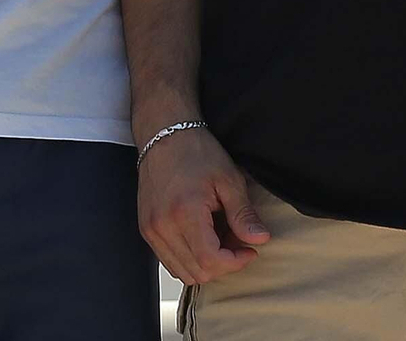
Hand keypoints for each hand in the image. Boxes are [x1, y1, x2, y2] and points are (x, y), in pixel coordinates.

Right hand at [137, 125, 271, 285]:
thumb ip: (243, 213)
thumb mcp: (228, 178)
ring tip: (220, 237)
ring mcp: (151, 230)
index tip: (249, 250)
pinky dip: (189, 258)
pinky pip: (169, 261)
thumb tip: (260, 239)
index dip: (235, 262)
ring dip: (206, 264)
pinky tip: (202, 236)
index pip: (211, 261)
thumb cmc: (196, 151)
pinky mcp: (146, 230)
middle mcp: (162, 227)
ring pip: (182, 272)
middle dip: (223, 264)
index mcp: (184, 212)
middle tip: (237, 241)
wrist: (164, 134)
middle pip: (197, 272)